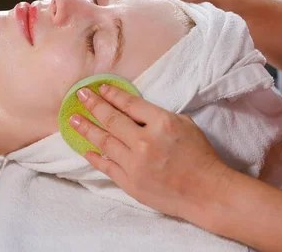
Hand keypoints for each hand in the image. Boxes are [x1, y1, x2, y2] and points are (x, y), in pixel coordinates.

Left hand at [69, 84, 231, 220]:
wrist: (207, 193)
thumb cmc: (200, 156)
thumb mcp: (184, 125)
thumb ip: (157, 116)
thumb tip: (131, 110)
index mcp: (162, 123)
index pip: (130, 104)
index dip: (113, 94)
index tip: (100, 88)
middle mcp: (145, 142)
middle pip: (112, 120)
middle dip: (94, 105)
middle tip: (80, 96)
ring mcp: (135, 164)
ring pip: (104, 142)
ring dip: (86, 128)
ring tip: (73, 119)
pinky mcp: (130, 183)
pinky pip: (107, 167)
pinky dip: (95, 157)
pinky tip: (85, 149)